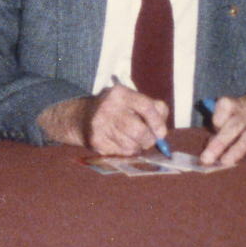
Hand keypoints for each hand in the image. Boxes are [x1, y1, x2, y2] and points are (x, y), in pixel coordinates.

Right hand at [37, 82, 168, 155]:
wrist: (83, 117)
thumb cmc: (117, 109)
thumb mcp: (133, 100)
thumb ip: (154, 109)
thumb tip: (162, 132)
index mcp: (121, 93)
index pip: (146, 107)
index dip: (157, 122)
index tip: (161, 133)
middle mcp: (108, 107)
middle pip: (139, 130)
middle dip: (149, 139)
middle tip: (149, 140)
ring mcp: (100, 125)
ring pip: (131, 145)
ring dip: (138, 147)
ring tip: (133, 140)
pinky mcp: (96, 141)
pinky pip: (121, 153)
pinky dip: (126, 151)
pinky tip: (121, 143)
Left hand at [200, 90, 245, 166]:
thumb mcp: (243, 109)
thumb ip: (227, 123)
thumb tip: (211, 144)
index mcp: (240, 104)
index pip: (226, 105)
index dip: (217, 118)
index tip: (213, 130)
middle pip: (234, 124)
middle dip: (219, 142)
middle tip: (207, 158)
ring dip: (237, 149)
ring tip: (226, 162)